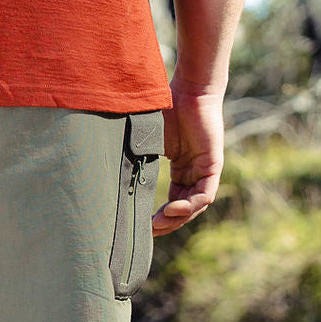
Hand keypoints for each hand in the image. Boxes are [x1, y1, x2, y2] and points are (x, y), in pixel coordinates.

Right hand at [152, 76, 224, 236]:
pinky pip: (204, 195)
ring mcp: (204, 170)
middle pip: (184, 210)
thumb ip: (136, 161)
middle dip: (166, 224)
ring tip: (157, 224)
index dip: (158, 218)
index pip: (173, 203)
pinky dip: (189, 206)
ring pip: (195, 207)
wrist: (186, 89)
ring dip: (176, 219)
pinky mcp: (213, 165)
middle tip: (147, 232)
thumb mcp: (146, 143)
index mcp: (181, 170)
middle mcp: (194, 173)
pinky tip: (170, 209)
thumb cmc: (164, 110)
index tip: (141, 228)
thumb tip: (108, 179)